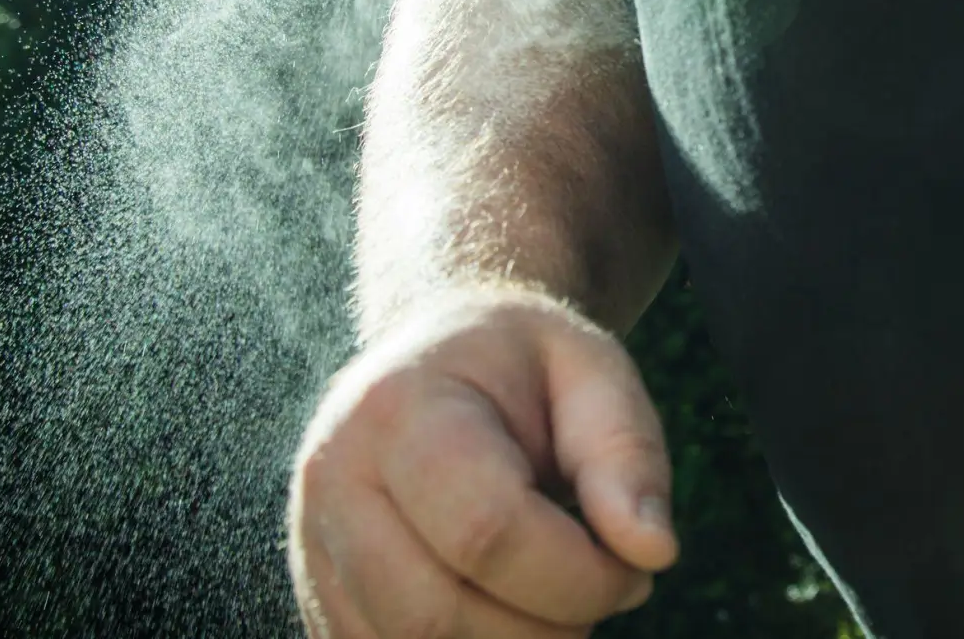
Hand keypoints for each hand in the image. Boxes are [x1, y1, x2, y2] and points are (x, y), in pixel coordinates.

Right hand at [286, 287, 678, 637]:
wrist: (435, 352)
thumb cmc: (521, 367)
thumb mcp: (591, 372)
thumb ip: (627, 455)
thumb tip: (650, 551)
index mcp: (399, 407)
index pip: (485, 532)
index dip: (578, 578)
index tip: (633, 567)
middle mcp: (334, 479)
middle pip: (437, 616)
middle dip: (546, 632)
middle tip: (599, 591)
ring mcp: (313, 547)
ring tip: (553, 597)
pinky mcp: (321, 600)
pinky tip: (507, 610)